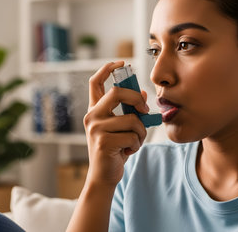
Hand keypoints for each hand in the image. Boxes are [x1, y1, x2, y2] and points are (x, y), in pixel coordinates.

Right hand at [84, 61, 148, 187]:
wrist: (104, 175)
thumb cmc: (114, 149)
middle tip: (145, 110)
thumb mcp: (121, 127)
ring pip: (131, 119)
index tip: (122, 63)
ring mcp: (96, 128)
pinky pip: (132, 136)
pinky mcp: (103, 141)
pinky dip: (137, 144)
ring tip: (134, 141)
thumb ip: (129, 110)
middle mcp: (92, 116)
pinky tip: (128, 150)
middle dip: (137, 99)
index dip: (107, 68)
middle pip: (116, 92)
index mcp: (95, 110)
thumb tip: (143, 93)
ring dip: (141, 132)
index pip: (95, 82)